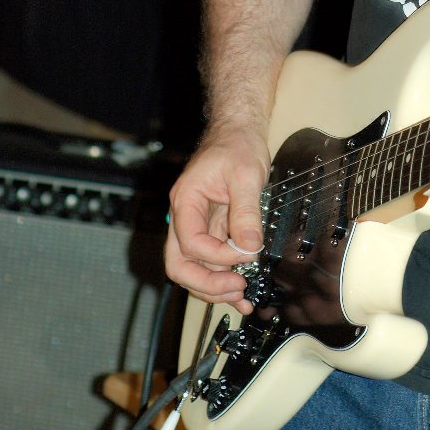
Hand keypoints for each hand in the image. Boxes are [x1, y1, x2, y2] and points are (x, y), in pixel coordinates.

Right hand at [165, 130, 270, 312]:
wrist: (238, 131)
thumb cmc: (237, 145)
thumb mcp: (246, 175)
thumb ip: (246, 212)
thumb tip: (250, 247)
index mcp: (185, 201)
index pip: (191, 243)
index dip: (218, 256)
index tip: (246, 255)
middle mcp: (184, 217)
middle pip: (180, 264)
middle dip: (206, 284)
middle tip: (237, 291)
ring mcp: (196, 225)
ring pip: (192, 268)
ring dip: (214, 288)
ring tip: (242, 298)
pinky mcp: (210, 230)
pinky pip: (210, 261)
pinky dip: (223, 278)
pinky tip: (241, 292)